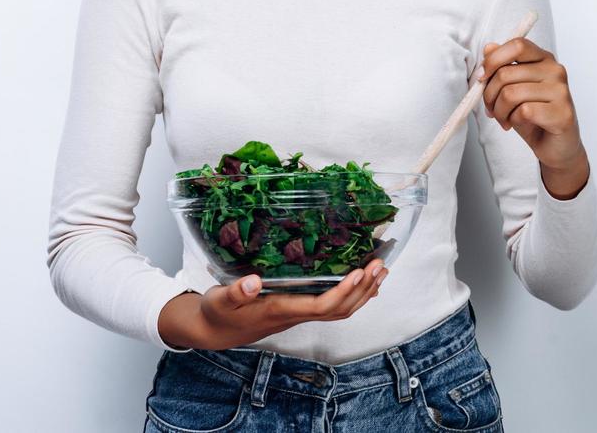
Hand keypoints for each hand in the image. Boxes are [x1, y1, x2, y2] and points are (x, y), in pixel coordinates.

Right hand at [158, 257, 386, 350]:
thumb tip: (252, 282)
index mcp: (281, 310)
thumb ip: (235, 291)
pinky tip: (363, 282)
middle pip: (339, 310)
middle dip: (362, 289)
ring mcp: (300, 314)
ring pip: (340, 310)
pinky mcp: (299, 310)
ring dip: (363, 292)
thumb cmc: (218, 313)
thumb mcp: (220, 299)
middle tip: (380, 264)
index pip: (321, 307)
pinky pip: (333, 307)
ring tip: (381, 270)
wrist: (215, 331)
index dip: (343, 292)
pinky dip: (353, 295)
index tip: (359, 272)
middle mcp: (296, 315)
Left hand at [477, 39, 587, 174]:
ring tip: (503, 119)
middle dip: (489, 95)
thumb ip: (502, 67)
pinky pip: (524, 111)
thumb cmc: (533, 116)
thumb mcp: (513, 88)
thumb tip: (488, 48)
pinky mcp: (562, 113)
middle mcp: (555, 70)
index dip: (493, 60)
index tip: (482, 78)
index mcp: (544, 59)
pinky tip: (516, 124)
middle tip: (491, 109)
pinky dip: (513, 120)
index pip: (517, 45)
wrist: (556, 146)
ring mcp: (561, 91)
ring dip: (499, 111)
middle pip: (506, 73)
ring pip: (511, 93)